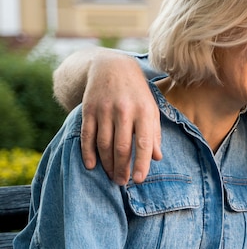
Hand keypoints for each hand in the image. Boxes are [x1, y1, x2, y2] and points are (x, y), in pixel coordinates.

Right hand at [81, 53, 161, 183]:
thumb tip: (157, 158)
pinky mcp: (88, 109)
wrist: (112, 67)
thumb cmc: (137, 93)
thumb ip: (154, 133)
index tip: (138, 180)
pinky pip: (87, 135)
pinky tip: (92, 165)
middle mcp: (124, 111)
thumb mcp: (151, 109)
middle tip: (121, 182)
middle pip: (122, 147)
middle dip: (121, 168)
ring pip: (104, 144)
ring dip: (107, 164)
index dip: (141, 163)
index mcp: (144, 111)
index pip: (143, 143)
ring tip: (111, 176)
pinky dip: (88, 152)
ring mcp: (104, 110)